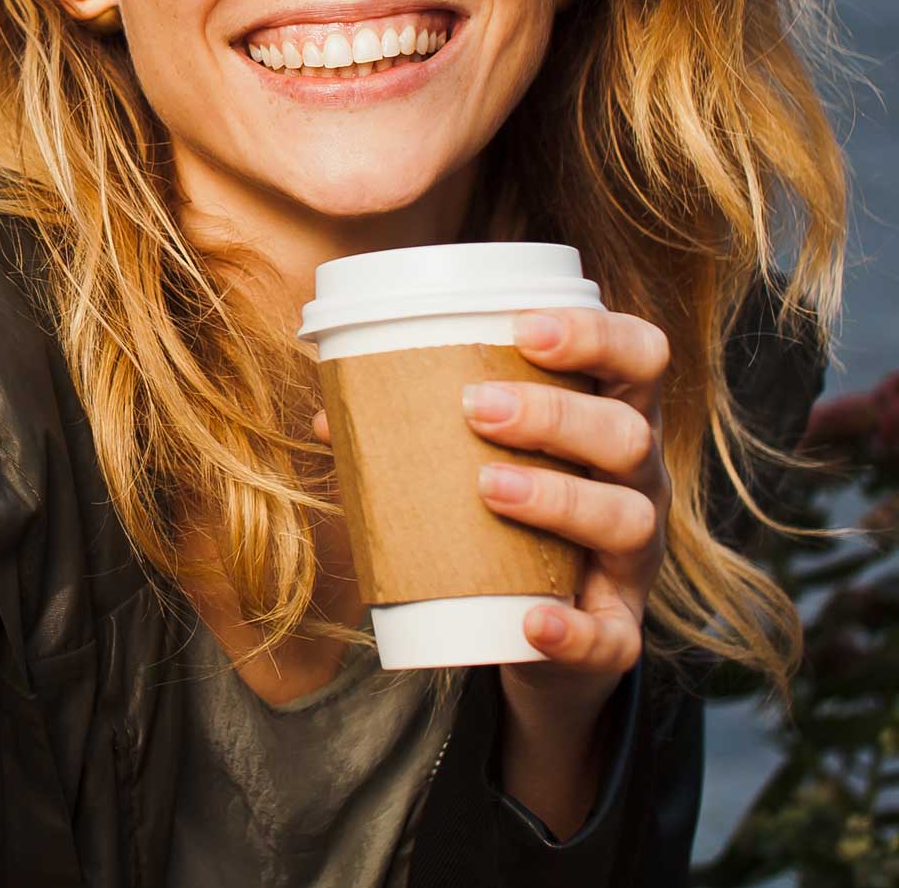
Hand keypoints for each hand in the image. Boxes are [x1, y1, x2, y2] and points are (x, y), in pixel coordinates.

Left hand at [314, 307, 670, 719]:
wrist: (530, 628)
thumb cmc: (505, 512)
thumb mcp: (479, 458)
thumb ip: (414, 430)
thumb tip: (329, 416)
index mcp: (608, 419)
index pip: (638, 357)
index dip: (596, 334)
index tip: (526, 329)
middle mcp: (636, 482)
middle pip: (627, 433)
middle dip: (555, 412)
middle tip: (475, 407)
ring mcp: (632, 559)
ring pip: (627, 519)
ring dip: (558, 497)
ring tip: (488, 487)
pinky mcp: (617, 631)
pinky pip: (613, 637)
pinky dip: (574, 631)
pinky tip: (532, 621)